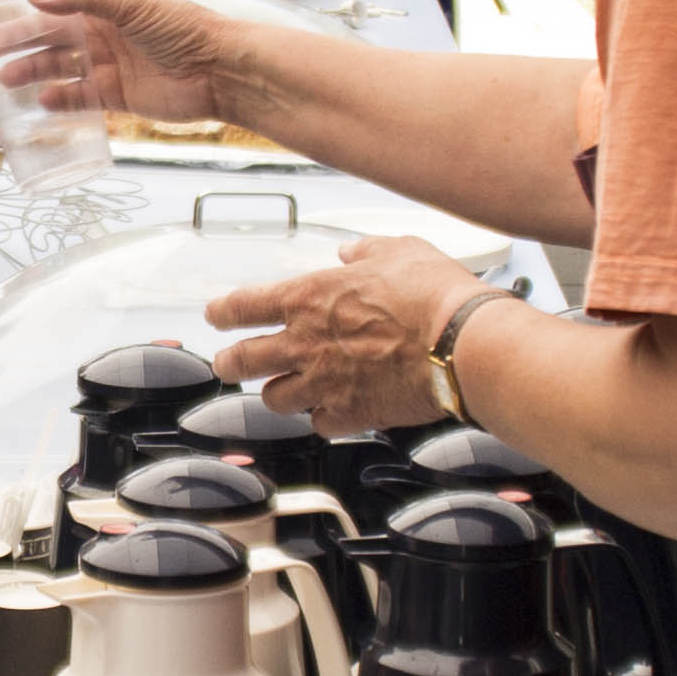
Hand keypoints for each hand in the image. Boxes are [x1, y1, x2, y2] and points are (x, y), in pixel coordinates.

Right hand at [0, 0, 242, 133]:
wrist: (219, 72)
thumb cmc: (181, 28)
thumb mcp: (130, 3)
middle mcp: (100, 25)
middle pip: (45, 28)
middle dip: (11, 37)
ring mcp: (107, 60)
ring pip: (56, 64)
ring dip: (28, 70)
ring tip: (2, 81)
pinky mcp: (116, 93)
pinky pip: (78, 96)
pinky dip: (58, 100)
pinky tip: (40, 104)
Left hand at [205, 235, 485, 431]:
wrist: (461, 345)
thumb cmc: (432, 295)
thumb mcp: (398, 251)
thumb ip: (366, 252)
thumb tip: (351, 253)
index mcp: (308, 298)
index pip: (245, 306)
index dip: (223, 312)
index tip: (216, 315)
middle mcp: (305, 344)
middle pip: (243, 361)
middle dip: (229, 362)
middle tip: (227, 363)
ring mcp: (324, 384)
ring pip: (275, 400)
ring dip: (277, 393)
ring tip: (283, 390)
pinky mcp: (351, 415)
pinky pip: (320, 424)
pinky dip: (322, 418)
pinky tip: (331, 412)